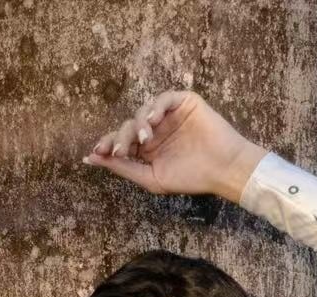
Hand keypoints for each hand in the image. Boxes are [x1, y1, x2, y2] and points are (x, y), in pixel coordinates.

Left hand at [82, 88, 265, 203]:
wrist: (222, 169)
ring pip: (143, 111)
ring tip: (145, 139)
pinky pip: (163, 98)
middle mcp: (156, 130)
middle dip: (120, 137)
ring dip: (139, 124)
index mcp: (147, 150)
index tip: (95, 152)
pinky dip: (155, 107)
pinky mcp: (183, 102)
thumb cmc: (191, 178)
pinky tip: (154, 120)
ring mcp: (169, 115)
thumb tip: (93, 159)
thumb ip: (124, 168)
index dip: (107, 145)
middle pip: (128, 126)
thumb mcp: (152, 178)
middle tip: (120, 150)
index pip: (122, 142)